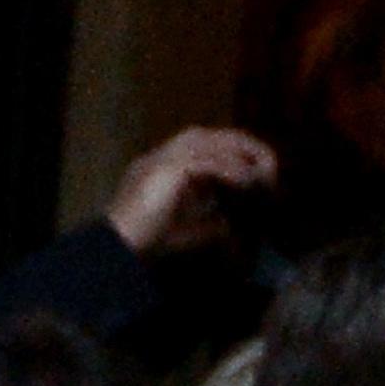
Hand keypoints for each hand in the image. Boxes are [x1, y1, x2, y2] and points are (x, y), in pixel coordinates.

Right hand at [105, 127, 276, 257]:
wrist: (114, 248)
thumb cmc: (142, 244)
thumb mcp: (182, 232)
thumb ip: (206, 224)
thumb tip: (230, 225)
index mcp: (162, 167)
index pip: (206, 148)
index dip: (235, 158)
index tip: (257, 176)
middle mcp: (163, 155)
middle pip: (214, 137)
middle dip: (245, 149)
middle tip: (270, 169)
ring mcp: (164, 158)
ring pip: (215, 143)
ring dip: (244, 155)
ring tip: (265, 172)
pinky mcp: (169, 168)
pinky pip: (209, 162)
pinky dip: (232, 170)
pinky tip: (248, 181)